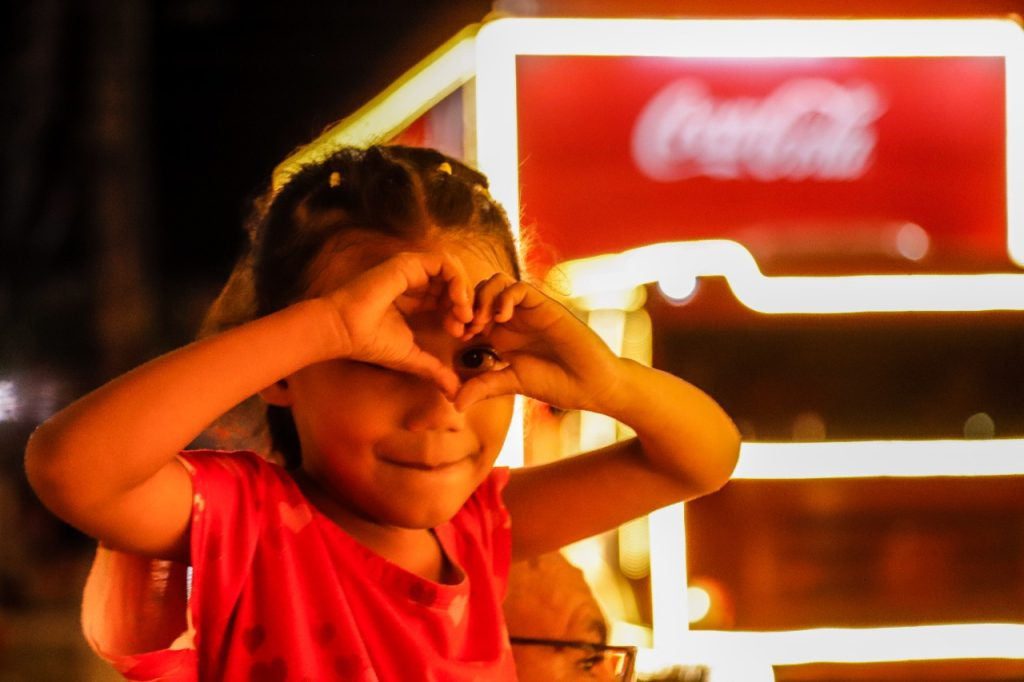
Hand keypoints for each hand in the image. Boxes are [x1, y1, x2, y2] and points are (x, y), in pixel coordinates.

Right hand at [321, 251, 473, 395]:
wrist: (346, 331)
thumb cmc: (371, 343)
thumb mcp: (413, 358)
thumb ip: (436, 371)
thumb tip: (455, 394)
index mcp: (416, 300)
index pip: (450, 299)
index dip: (461, 315)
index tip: (460, 335)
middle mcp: (416, 283)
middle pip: (455, 284)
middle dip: (467, 304)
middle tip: (466, 325)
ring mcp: (413, 272)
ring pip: (453, 271)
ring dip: (465, 292)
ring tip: (463, 315)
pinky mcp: (409, 264)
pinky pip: (445, 262)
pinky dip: (458, 280)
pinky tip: (457, 302)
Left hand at [454, 275, 624, 411]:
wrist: (592, 385)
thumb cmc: (558, 384)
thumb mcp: (512, 384)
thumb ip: (485, 387)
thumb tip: (455, 403)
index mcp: (501, 335)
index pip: (471, 313)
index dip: (458, 320)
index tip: (456, 338)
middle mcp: (513, 319)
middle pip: (478, 292)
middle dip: (466, 306)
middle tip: (465, 328)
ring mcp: (528, 310)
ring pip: (496, 283)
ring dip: (482, 297)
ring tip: (481, 322)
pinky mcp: (544, 306)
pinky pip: (518, 287)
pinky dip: (504, 296)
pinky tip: (501, 318)